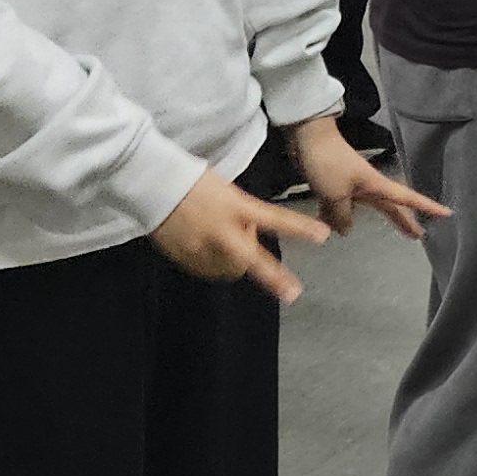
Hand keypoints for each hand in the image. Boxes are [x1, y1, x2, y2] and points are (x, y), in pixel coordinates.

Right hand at [153, 168, 326, 302]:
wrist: (153, 186)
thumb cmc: (194, 182)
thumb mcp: (229, 192)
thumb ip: (244, 214)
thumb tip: (252, 234)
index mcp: (236, 207)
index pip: (275, 219)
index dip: (300, 228)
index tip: (323, 236)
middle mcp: (221, 230)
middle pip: (253, 260)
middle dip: (275, 278)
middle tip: (293, 293)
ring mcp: (202, 247)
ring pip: (231, 269)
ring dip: (236, 263)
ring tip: (225, 243)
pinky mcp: (186, 258)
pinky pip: (208, 270)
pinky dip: (214, 264)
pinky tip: (208, 248)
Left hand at [291, 117, 445, 240]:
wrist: (308, 136)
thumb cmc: (329, 162)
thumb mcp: (336, 194)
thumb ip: (343, 216)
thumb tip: (345, 230)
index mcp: (376, 185)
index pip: (408, 198)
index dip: (428, 206)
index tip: (447, 213)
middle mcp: (368, 186)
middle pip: (390, 206)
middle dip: (403, 220)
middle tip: (416, 236)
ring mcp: (351, 185)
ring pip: (361, 208)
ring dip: (357, 221)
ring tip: (353, 234)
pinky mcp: (334, 184)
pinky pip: (339, 205)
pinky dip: (334, 216)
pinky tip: (326, 224)